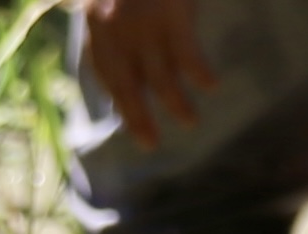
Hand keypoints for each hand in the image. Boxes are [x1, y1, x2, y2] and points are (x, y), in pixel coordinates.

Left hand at [78, 0, 213, 152]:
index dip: (118, 101)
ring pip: (160, 77)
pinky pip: (187, 56)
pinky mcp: (173, 16)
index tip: (132, 125)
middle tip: (151, 142)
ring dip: (176, 103)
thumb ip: (112, 21)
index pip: (105, 71)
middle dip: (139, 116)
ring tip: (190, 121)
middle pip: (127, 83)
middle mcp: (116, 27)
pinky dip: (199, 73)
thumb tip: (128, 57)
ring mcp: (144, 23)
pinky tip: (211, 85)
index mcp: (96, 20)